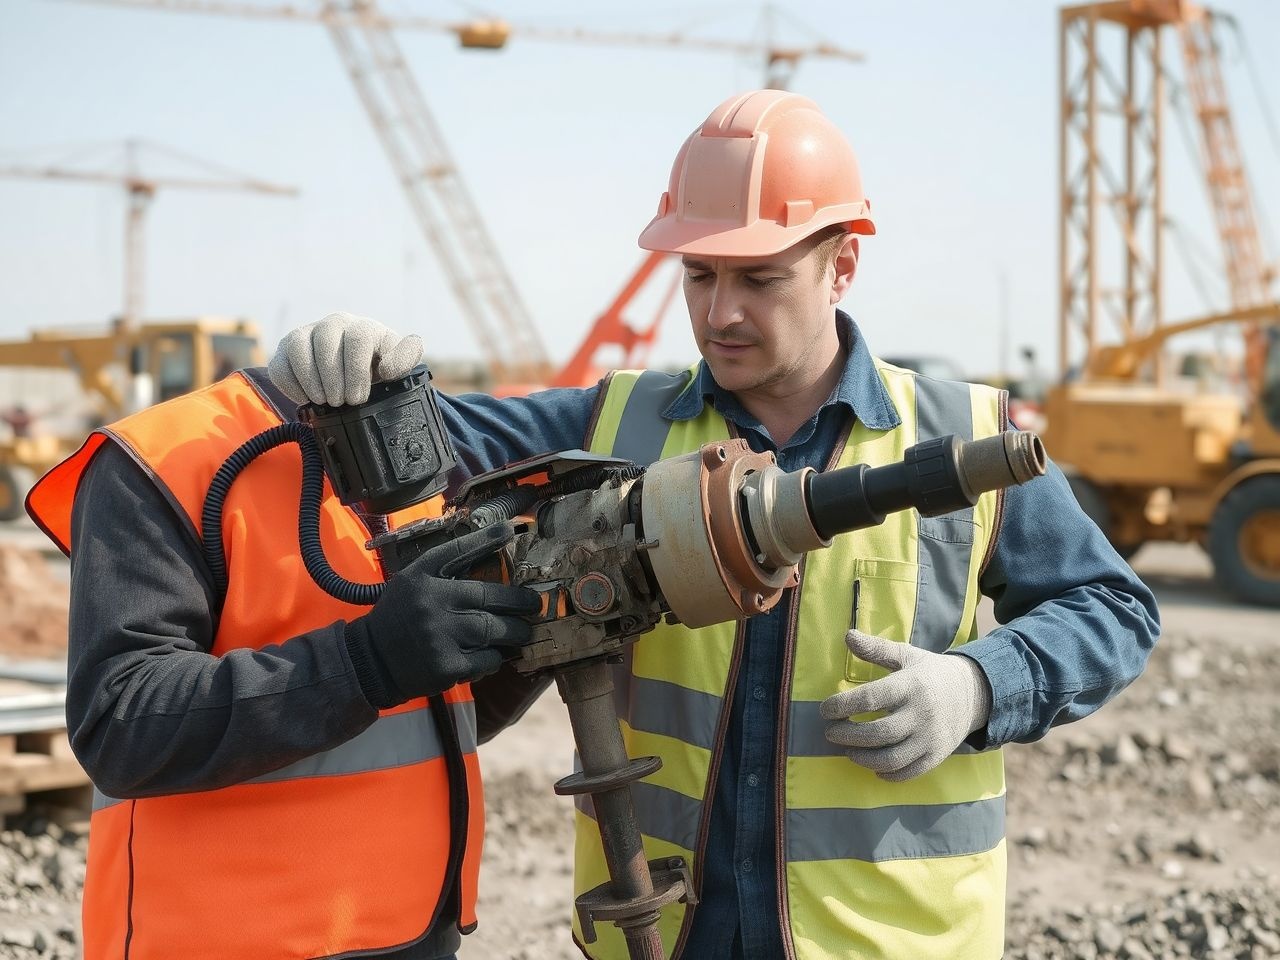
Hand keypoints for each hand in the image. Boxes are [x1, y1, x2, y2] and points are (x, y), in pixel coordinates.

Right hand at [268, 312, 423, 406]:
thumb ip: (406, 357)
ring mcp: (307, 334)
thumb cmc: (378, 366)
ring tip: (324, 401)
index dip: (356, 372)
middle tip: (341, 402)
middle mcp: (334, 324)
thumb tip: (388, 368)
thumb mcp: (399, 362)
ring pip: (298, 347)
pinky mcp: (286, 350)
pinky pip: (279, 363)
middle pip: (326, 342)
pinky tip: (305, 399)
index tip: (358, 398)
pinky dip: (290, 384)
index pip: (357, 339)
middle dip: (333, 379)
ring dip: (310, 380)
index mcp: (363, 327)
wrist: (356, 371)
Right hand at [345, 522, 541, 707]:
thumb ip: (443, 569)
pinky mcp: (447, 666)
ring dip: (515, 632)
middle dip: (520, 602)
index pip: (458, 551)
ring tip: (523, 631)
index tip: (510, 529)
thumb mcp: (412, 582)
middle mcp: (432, 602)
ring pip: (495, 630)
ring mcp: (441, 636)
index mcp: (422, 577)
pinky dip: (495, 657)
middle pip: (491, 597)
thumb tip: (488, 550)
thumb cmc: (399, 616)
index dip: (486, 539)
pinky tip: (494, 655)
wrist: (371, 660)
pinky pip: (487, 659)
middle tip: (533, 604)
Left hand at [819, 630, 991, 781]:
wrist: (973, 693)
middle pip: (878, 733)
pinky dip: (887, 774)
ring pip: (891, 758)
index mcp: (910, 685)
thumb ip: (876, 649)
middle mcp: (921, 713)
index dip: (842, 706)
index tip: (825, 710)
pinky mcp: (937, 756)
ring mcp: (930, 738)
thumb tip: (848, 636)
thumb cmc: (929, 673)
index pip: (870, 698)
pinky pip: (909, 772)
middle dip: (848, 735)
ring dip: (863, 758)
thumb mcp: (906, 655)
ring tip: (848, 750)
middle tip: (830, 733)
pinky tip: (873, 766)